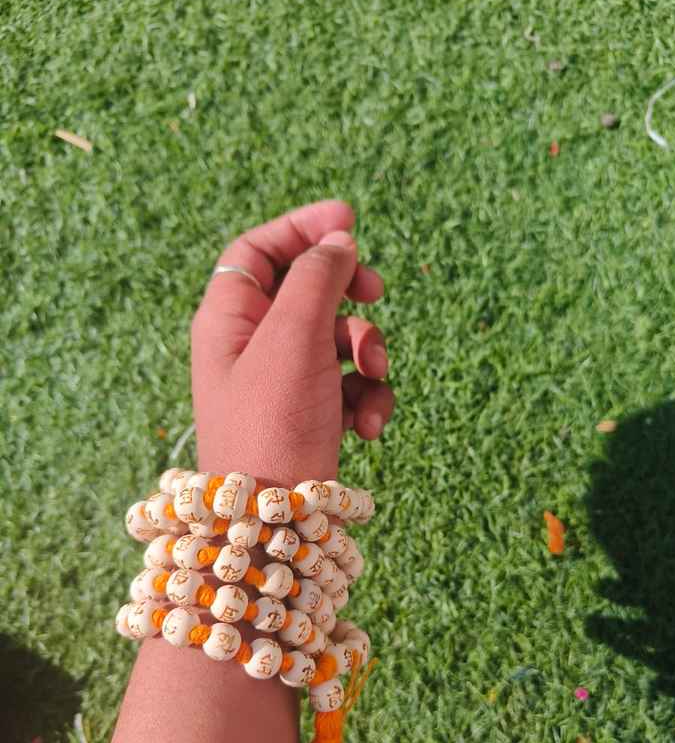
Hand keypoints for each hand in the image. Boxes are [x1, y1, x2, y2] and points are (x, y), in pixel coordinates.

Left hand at [191, 200, 394, 485]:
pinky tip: (369, 425)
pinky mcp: (310, 414)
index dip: (302, 228)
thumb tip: (339, 241)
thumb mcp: (293, 340)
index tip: (349, 220)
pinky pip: (348, 384)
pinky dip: (367, 396)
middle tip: (376, 293)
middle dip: (347, 293)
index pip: (259, 250)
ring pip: (337, 338)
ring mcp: (282, 382)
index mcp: (229, 318)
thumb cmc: (271, 426)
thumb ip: (317, 280)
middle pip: (305, 289)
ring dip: (367, 352)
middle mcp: (251, 345)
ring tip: (373, 376)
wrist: (272, 522)